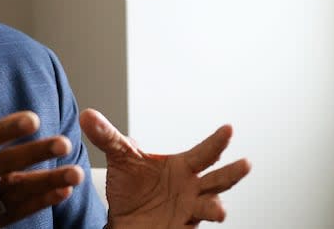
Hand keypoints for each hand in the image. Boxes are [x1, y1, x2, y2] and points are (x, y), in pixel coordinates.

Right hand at [0, 66, 84, 228]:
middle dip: (35, 154)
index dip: (7, 129)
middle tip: (63, 142)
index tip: (32, 119)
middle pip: (4, 165)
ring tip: (74, 172)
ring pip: (16, 192)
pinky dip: (40, 203)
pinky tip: (62, 193)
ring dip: (46, 182)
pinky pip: (16, 213)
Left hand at [80, 109, 250, 227]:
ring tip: (218, 210)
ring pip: (210, 209)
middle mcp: (192, 189)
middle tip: (245, 163)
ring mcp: (189, 212)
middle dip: (233, 173)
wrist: (123, 219)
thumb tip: (87, 115)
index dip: (217, 141)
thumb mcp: (120, 158)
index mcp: (183, 167)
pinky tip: (193, 228)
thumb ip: (107, 137)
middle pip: (219, 180)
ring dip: (216, 209)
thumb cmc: (132, 185)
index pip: (204, 152)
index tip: (229, 128)